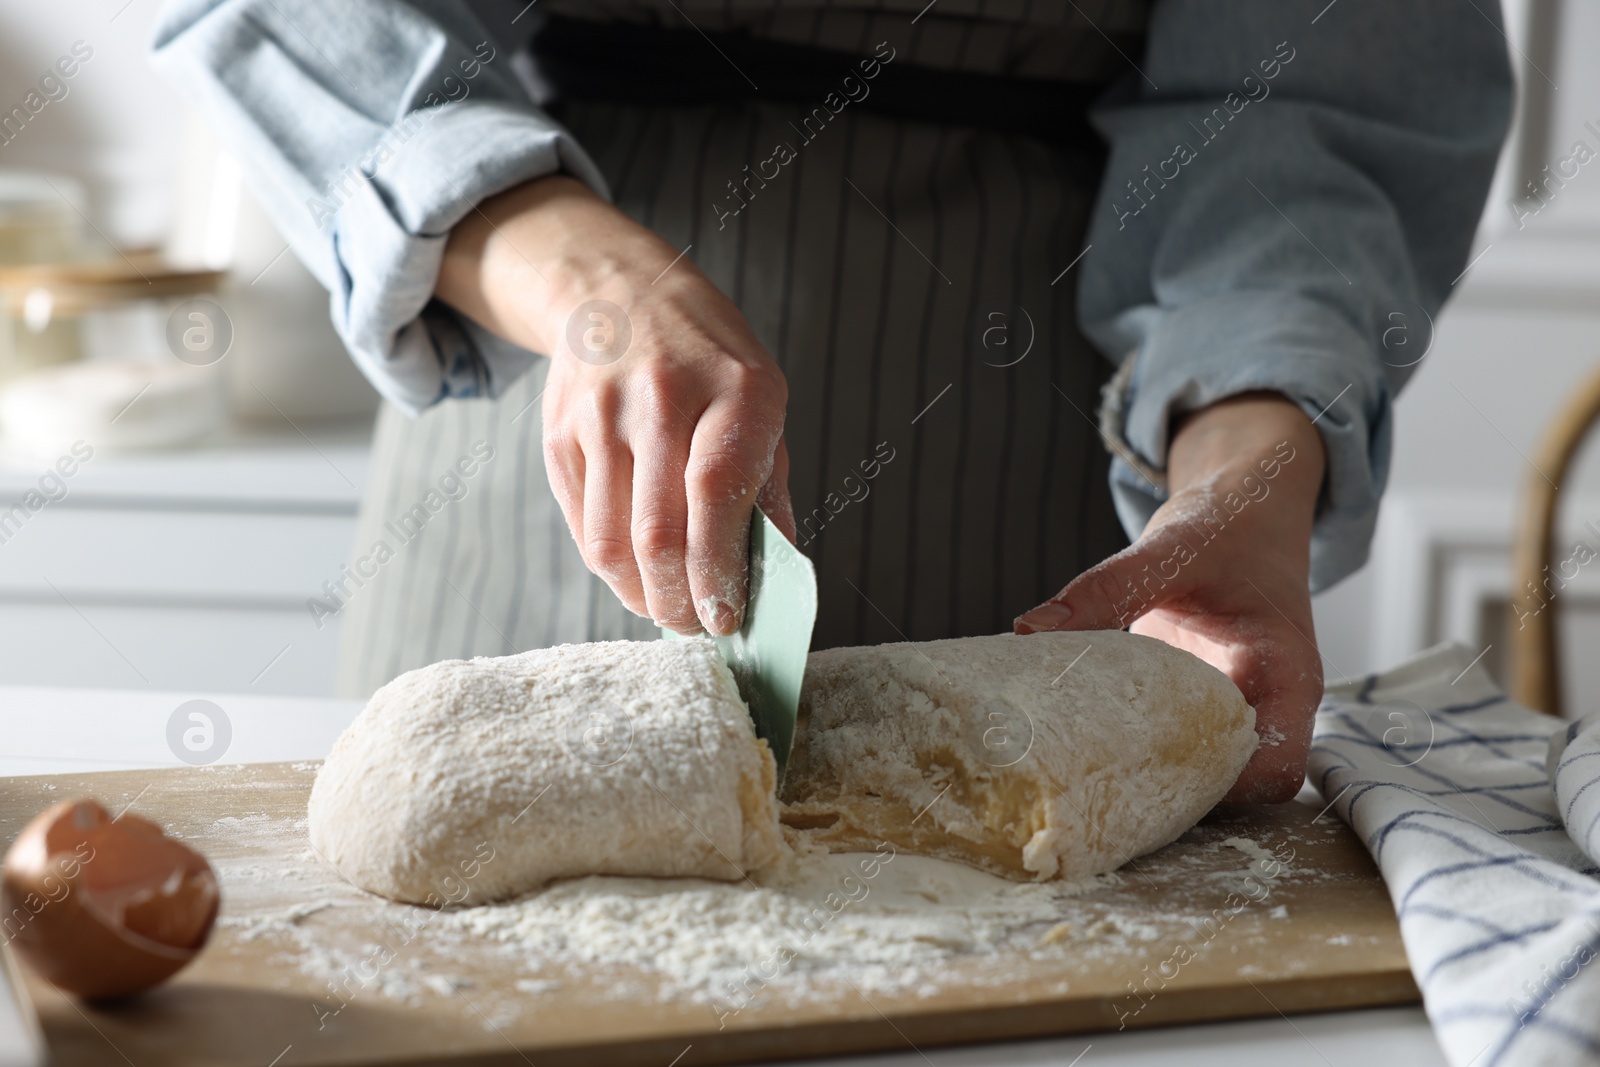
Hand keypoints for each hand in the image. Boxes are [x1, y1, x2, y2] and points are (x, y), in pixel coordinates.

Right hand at [435, 176, 793, 634]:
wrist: (620, 291)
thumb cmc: (709, 359)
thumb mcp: (762, 400)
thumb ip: (765, 487)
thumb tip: (766, 578)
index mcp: (733, 389)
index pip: (717, 494)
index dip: (718, 570)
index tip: (727, 616)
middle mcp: (661, 399)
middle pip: (657, 533)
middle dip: (678, 602)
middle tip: (695, 626)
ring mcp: (600, 416)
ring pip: (609, 542)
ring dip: (639, 596)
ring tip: (666, 609)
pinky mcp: (559, 436)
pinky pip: (581, 525)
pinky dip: (611, 565)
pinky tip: (636, 574)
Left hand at [1014, 393, 1326, 802]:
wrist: (1243, 513)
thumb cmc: (1229, 528)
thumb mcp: (1172, 548)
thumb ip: (1107, 587)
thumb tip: (1031, 628)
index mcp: (1287, 675)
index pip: (1278, 767)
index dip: (1229, 788)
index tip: (1159, 777)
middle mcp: (1268, 705)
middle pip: (1239, 788)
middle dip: (1179, 799)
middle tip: (1099, 795)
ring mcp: (1234, 710)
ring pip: (1206, 774)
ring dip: (1156, 782)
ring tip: (1085, 783)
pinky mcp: (1200, 705)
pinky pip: (1177, 744)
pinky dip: (1139, 751)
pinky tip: (1085, 750)